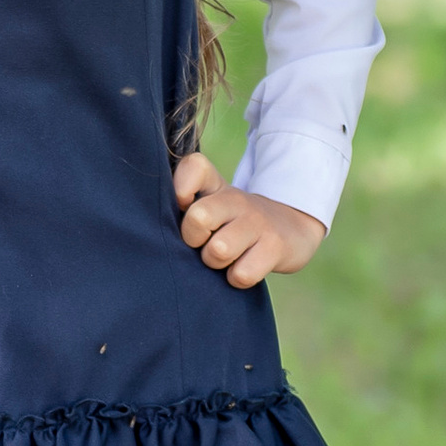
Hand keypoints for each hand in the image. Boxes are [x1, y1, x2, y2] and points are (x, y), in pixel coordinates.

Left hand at [171, 153, 324, 288]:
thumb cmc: (234, 223)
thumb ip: (182, 203)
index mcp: (216, 186)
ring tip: (224, 258)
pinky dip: (237, 279)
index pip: (194, 166)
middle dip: (194, 240)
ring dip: (215, 264)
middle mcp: (236, 199)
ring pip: (218, 251)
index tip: (183, 206)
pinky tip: (242, 268)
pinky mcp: (275, 248)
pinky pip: (241, 274)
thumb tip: (154, 221)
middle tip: (204, 244)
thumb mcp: (211, 204)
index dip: (181, 188)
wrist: (291, 230)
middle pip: (198, 218)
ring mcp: (257, 222)